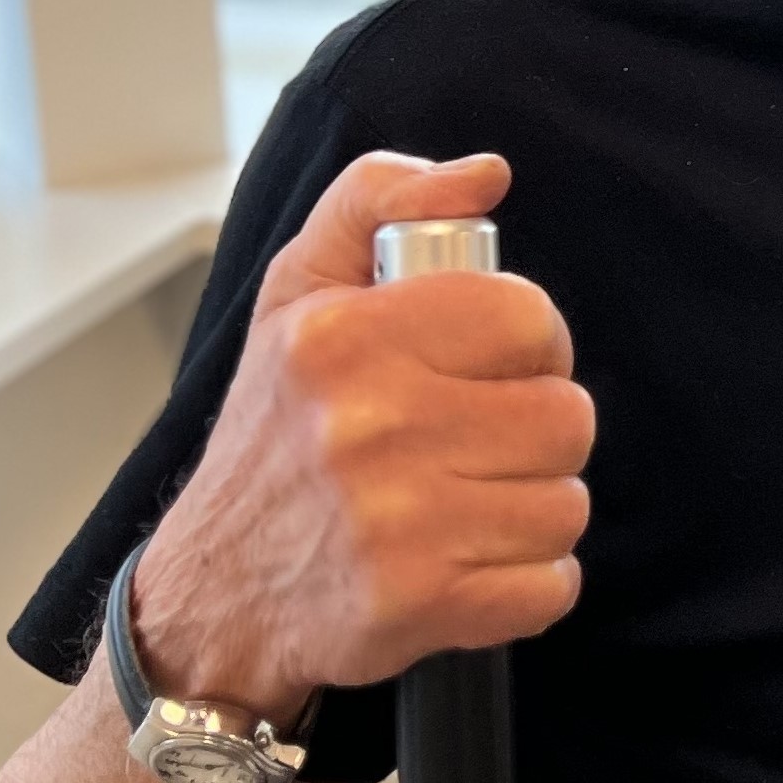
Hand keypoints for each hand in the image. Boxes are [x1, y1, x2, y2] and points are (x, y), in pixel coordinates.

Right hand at [129, 151, 594, 719]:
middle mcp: (367, 427)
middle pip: (566, 416)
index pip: (528, 318)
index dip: (526, 346)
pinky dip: (529, 585)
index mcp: (344, 338)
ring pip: (567, 503)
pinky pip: (553, 585)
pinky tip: (471, 567)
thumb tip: (484, 176)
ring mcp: (395, 525)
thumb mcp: (298, 292)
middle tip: (474, 446)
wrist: (215, 593)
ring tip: (465, 508)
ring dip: (533, 510)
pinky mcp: (419, 607)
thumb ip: (378, 203)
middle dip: (534, 434)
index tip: (486, 369)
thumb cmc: (274, 433)